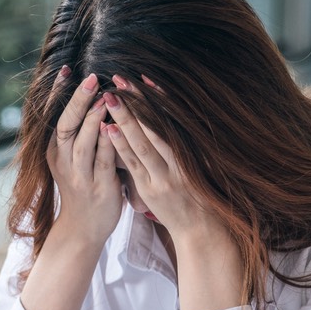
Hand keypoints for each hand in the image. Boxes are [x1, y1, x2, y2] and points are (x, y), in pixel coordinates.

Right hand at [47, 70, 124, 246]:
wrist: (83, 229)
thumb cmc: (83, 189)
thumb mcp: (72, 161)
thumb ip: (79, 134)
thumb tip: (92, 99)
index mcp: (55, 152)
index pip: (55, 116)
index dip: (59, 93)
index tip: (67, 70)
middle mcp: (63, 161)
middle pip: (67, 125)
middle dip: (78, 100)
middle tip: (89, 77)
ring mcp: (79, 175)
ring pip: (83, 142)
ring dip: (93, 119)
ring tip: (103, 96)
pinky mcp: (98, 187)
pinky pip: (104, 161)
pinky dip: (109, 142)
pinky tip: (116, 126)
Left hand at [101, 75, 222, 242]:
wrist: (202, 231)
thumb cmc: (202, 195)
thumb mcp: (202, 165)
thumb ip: (188, 143)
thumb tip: (175, 114)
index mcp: (194, 152)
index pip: (173, 119)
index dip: (160, 98)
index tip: (147, 78)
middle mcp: (180, 162)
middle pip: (156, 126)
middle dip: (138, 101)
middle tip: (121, 78)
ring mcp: (164, 177)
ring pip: (143, 143)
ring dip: (125, 119)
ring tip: (110, 97)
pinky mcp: (150, 191)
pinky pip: (133, 164)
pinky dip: (121, 146)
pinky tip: (108, 129)